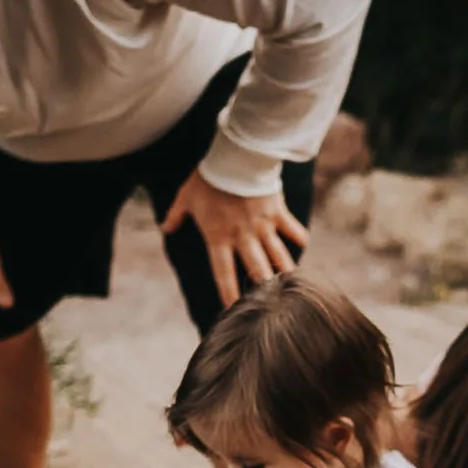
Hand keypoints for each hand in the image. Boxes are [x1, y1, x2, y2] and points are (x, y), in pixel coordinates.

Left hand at [158, 169, 307, 307]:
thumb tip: (164, 228)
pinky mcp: (278, 213)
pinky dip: (300, 238)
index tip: (232, 310)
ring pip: (279, 257)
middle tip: (270, 305)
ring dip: (285, 273)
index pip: (223, 273)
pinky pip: (293, 231)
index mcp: (219, 237)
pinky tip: (303, 246)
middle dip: (264, 291)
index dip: (228, 294)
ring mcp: (263, 227)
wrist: (236, 157)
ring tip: (290, 287)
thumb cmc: (208, 178)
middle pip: (257, 272)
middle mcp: (243, 237)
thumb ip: (175, 215)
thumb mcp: (186, 196)